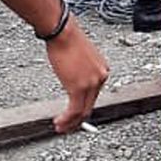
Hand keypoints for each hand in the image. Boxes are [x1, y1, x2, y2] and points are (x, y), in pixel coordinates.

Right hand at [46, 16, 108, 133]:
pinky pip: (75, 110)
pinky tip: (59, 122)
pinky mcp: (79, 87)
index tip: (72, 114)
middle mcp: (100, 77)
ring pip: (83, 111)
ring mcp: (91, 83)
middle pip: (90, 105)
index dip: (82, 107)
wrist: (63, 33)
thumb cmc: (67, 40)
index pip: (93, 95)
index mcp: (101, 70)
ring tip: (60, 127)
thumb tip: (71, 79)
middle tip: (66, 126)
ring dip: (71, 122)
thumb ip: (79, 71)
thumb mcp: (78, 58)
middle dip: (77, 119)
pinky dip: (67, 119)